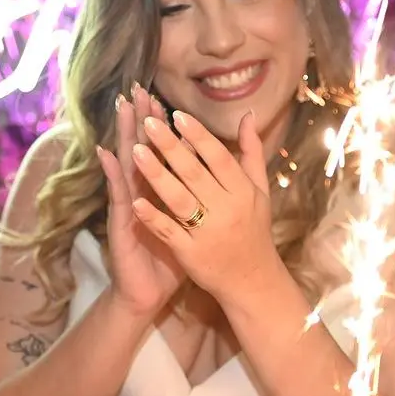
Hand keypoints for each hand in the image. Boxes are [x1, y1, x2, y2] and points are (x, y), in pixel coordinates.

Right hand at [95, 85, 185, 317]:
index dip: (161, 126)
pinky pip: (117, 194)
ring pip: (126, 164)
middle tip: (138, 88)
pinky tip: (106, 153)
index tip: (163, 96)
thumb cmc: (170, 259)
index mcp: (161, 192)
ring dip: (122, 135)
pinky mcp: (120, 222)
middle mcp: (141, 193)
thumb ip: (198, 199)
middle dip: (141, 120)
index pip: (162, 153)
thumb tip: (215, 177)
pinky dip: (112, 173)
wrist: (147, 293)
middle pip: (141, 149)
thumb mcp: (189, 225)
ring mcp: (128, 205)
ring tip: (121, 107)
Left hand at [129, 110, 279, 299]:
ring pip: (179, 199)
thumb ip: (251, 153)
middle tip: (148, 122)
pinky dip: (153, 217)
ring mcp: (208, 233)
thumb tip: (248, 115)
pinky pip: (170, 232)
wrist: (252, 281)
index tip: (177, 114)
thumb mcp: (259, 191)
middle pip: (195, 173)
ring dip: (156, 175)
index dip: (198, 135)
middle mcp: (227, 209)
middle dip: (170, 146)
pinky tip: (136, 201)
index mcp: (243, 191)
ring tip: (136, 151)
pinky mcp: (191, 254)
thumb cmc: (254, 229)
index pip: (219, 157)